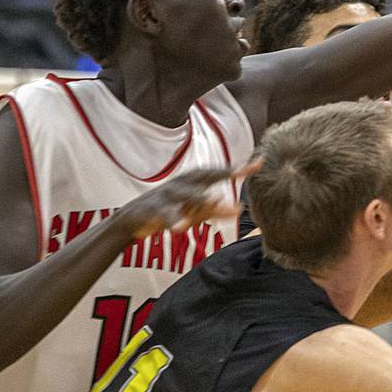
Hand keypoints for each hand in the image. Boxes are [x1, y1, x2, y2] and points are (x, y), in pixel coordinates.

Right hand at [114, 160, 258, 239]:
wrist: (132, 218)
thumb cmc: (169, 210)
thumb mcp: (192, 210)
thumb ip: (215, 209)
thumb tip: (241, 208)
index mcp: (191, 182)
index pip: (217, 172)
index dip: (237, 168)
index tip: (258, 163)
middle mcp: (180, 184)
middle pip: (202, 176)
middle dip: (222, 172)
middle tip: (241, 171)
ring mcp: (166, 195)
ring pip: (184, 194)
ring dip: (199, 197)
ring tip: (215, 200)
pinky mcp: (152, 209)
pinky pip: (164, 214)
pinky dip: (172, 219)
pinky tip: (180, 227)